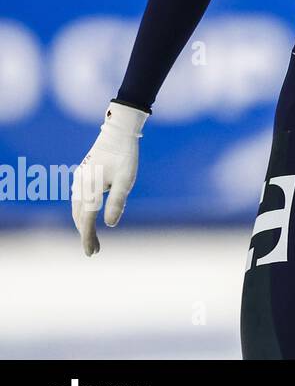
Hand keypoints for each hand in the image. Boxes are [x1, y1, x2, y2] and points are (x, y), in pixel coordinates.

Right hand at [71, 102, 146, 256]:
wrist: (117, 131)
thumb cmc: (125, 156)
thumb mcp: (126, 180)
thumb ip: (117, 202)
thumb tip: (109, 225)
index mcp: (89, 189)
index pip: (86, 220)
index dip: (88, 238)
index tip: (91, 253)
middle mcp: (80, 186)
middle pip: (78, 216)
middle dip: (85, 234)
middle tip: (93, 251)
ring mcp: (79, 180)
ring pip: (76, 208)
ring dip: (82, 223)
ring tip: (91, 237)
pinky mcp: (82, 175)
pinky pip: (78, 199)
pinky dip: (81, 212)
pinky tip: (87, 216)